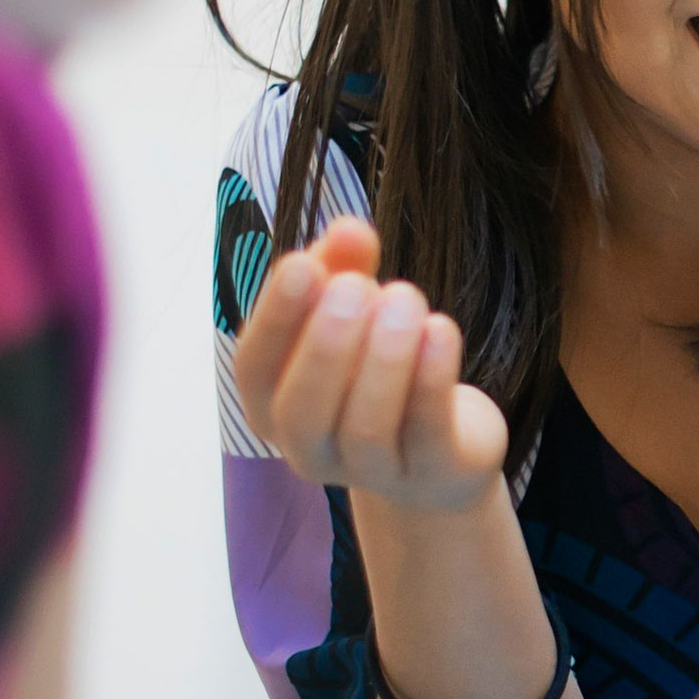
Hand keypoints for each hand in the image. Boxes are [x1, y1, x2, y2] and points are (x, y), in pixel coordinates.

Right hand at [232, 218, 507, 513]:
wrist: (444, 451)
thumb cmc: (379, 371)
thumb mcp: (357, 312)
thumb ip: (345, 268)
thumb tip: (350, 227)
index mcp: (272, 406)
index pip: (254, 369)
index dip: (274, 318)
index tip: (301, 264)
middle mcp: (309, 448)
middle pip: (302, 407)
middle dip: (327, 342)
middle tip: (359, 285)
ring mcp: (371, 471)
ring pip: (366, 424)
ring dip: (385, 356)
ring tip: (406, 297)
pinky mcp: (432, 471)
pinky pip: (426, 430)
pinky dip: (432, 376)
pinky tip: (441, 327)